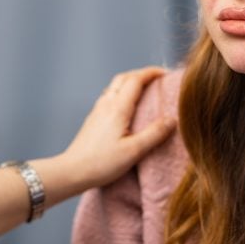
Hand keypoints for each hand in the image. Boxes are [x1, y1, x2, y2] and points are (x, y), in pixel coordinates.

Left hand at [60, 67, 175, 187]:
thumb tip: (172, 120)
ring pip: (115, 86)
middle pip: (124, 77)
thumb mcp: (134, 151)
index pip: (136, 80)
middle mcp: (106, 104)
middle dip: (142, 74)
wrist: (73, 171)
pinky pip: (110, 96)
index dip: (151, 73)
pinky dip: (122, 92)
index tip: (166, 74)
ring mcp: (98, 110)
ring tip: (145, 89)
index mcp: (118, 108)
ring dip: (131, 82)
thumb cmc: (102, 163)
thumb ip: (154, 134)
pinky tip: (127, 106)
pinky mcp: (93, 119)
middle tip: (158, 78)